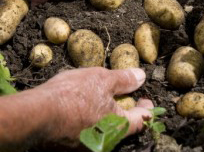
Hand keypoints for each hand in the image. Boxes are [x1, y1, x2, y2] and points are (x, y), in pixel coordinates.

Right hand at [0, 67, 152, 150]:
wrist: (37, 114)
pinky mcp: (72, 146)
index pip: (142, 120)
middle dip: (127, 111)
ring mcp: (89, 146)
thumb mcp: (102, 79)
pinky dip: (93, 120)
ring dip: (109, 115)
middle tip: (126, 99)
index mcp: (118, 125)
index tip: (146, 101)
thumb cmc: (72, 94)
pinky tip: (84, 109)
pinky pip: (90, 132)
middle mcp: (106, 141)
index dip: (147, 109)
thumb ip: (124, 80)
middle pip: (124, 126)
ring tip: (104, 101)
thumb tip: (140, 77)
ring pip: (106, 130)